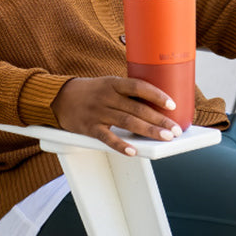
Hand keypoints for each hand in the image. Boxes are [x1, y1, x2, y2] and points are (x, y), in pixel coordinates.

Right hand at [51, 76, 182, 155]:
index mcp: (114, 84)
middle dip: (159, 120)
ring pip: (127, 122)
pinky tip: (133, 151)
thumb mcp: (109, 84)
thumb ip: (128, 92)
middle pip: (137, 108)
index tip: (172, 104)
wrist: (59, 98)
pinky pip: (107, 137)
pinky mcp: (89, 128)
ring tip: (165, 138)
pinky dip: (120, 145)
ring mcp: (98, 112)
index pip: (139, 86)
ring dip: (148, 131)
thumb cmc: (91, 91)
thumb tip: (156, 103)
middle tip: (175, 129)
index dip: (156, 95)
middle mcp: (107, 97)